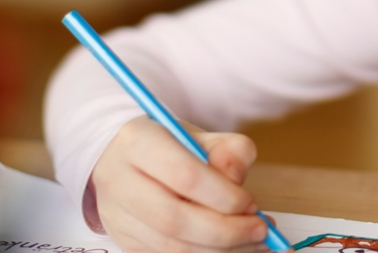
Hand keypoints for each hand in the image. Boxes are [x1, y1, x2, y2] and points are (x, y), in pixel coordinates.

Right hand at [91, 116, 268, 252]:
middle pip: (174, 219)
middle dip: (225, 231)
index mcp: (137, 142)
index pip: (184, 175)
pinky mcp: (125, 239)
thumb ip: (226, 149)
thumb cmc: (167, 146)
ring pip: (170, 245)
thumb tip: (237, 175)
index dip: (223, 195)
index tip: (252, 204)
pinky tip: (232, 248)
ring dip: (219, 250)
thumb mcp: (198, 135)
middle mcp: (119, 180)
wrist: (123, 158)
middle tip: (260, 230)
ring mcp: (117, 214)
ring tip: (253, 242)